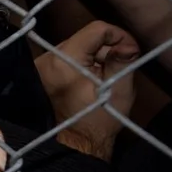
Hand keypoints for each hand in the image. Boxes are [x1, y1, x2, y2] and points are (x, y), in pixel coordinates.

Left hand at [34, 20, 137, 159]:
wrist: (76, 143)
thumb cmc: (98, 119)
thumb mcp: (118, 89)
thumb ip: (122, 60)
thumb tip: (127, 44)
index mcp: (63, 60)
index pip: (96, 29)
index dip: (119, 36)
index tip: (130, 52)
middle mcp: (47, 59)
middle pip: (86, 37)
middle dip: (107, 48)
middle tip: (120, 66)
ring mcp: (41, 66)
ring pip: (77, 46)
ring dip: (96, 57)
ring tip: (106, 76)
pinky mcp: (40, 73)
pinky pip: (67, 57)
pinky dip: (83, 63)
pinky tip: (92, 80)